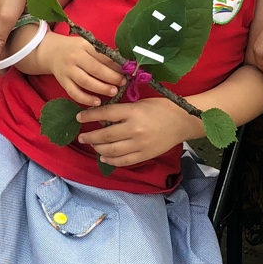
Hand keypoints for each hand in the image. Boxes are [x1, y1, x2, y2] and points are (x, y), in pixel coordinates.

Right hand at [34, 33, 122, 107]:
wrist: (52, 52)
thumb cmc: (76, 49)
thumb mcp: (88, 45)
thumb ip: (102, 54)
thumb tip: (124, 65)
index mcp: (84, 46)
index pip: (103, 56)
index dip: (116, 65)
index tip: (127, 71)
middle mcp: (75, 57)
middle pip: (95, 69)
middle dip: (111, 77)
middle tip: (122, 83)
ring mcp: (68, 70)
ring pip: (86, 82)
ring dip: (101, 88)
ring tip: (114, 92)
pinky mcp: (63, 82)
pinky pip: (74, 93)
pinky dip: (86, 99)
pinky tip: (97, 102)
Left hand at [75, 97, 197, 168]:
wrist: (182, 122)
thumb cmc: (161, 107)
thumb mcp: (140, 102)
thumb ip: (122, 110)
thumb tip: (102, 117)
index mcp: (133, 111)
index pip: (105, 114)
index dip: (90, 116)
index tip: (79, 118)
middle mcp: (134, 129)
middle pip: (105, 135)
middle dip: (90, 136)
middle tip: (81, 137)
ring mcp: (139, 144)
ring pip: (111, 150)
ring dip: (98, 149)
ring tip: (92, 145)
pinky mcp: (144, 155)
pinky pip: (123, 161)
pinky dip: (111, 160)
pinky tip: (103, 157)